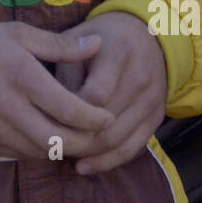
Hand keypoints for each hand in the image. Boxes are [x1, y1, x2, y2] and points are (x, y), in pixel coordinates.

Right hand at [0, 20, 115, 161]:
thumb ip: (60, 45)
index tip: (108, 116)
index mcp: (23, 77)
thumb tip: (97, 44)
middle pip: (61, 141)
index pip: (72, 111)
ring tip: (78, 136)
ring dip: (65, 149)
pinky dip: (40, 151)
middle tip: (99, 132)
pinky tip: (47, 137)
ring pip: (43, 153)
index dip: (97, 119)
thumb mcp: (17, 34)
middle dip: (87, 141)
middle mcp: (11, 109)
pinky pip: (22, 155)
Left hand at [55, 11, 167, 174]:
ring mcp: (153, 99)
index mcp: (119, 53)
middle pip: (107, 122)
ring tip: (60, 154)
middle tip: (47, 143)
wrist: (146, 35)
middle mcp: (141, 77)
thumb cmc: (101, 39)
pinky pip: (133, 148)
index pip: (95, 95)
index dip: (69, 111)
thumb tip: (49, 111)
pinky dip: (107, 162)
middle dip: (75, 137)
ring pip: (118, 140)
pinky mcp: (156, 117)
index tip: (45, 117)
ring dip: (88, 152)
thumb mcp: (77, 40)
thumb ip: (64, 70)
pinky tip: (83, 166)